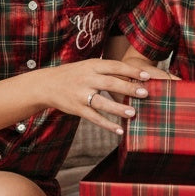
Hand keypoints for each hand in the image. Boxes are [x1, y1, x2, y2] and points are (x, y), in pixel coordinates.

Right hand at [43, 58, 159, 134]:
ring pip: (102, 102)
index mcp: (92, 65)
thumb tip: (132, 76)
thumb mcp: (88, 66)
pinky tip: (119, 130)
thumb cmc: (74, 74)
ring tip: (133, 113)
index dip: (131, 71)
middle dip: (128, 88)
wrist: (47, 84)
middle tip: (145, 93)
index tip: (147, 76)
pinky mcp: (77, 109)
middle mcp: (87, 79)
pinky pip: (94, 118)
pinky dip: (107, 125)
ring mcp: (81, 94)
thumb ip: (106, 70)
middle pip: (110, 83)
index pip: (115, 66)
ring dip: (118, 108)